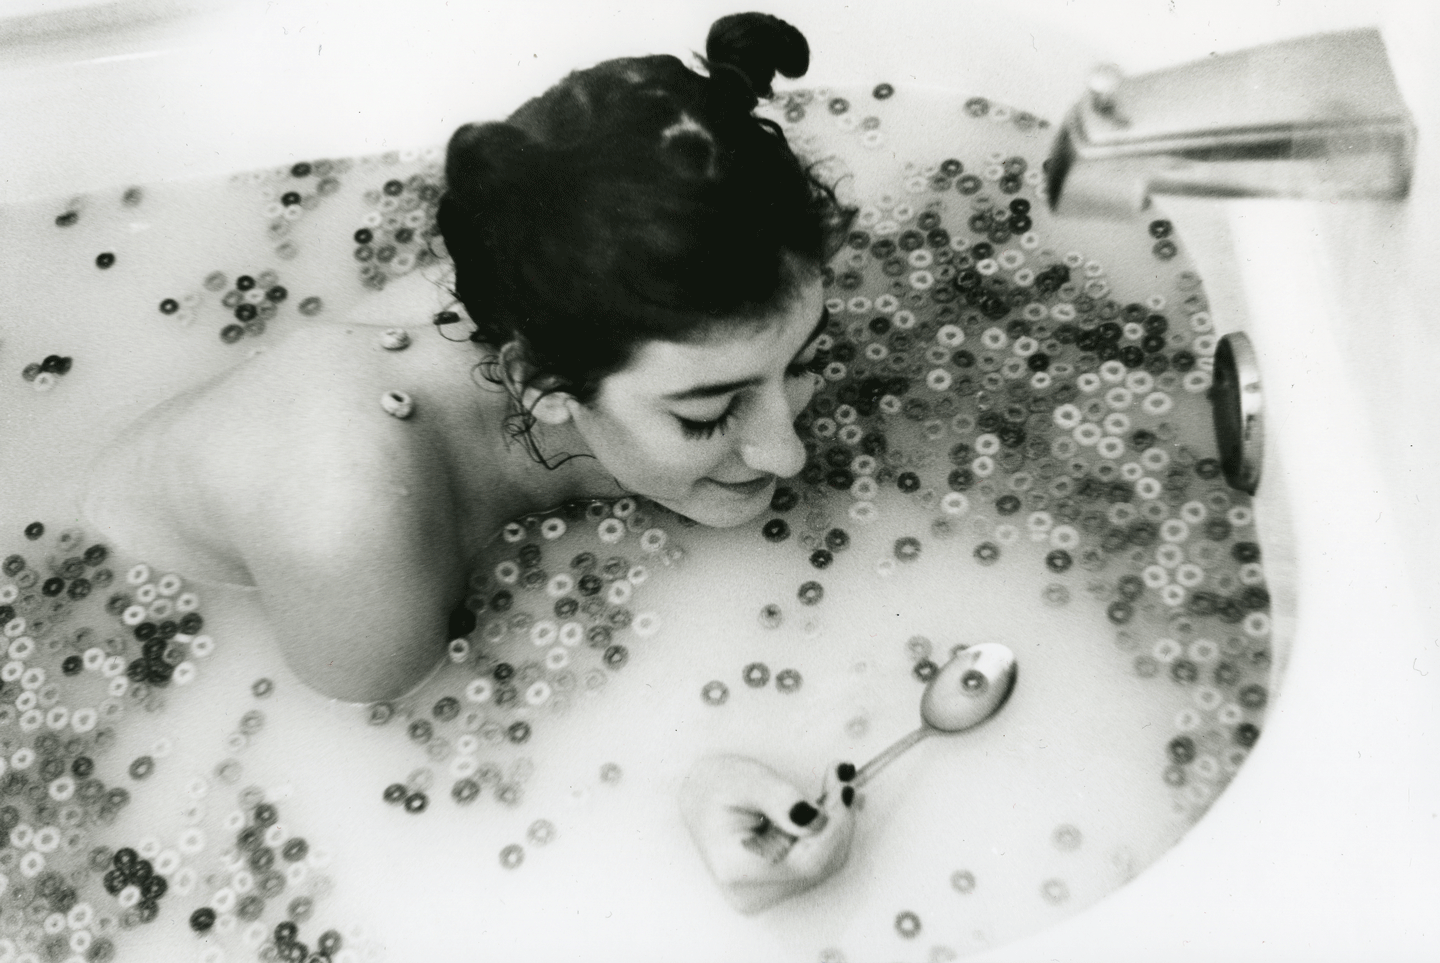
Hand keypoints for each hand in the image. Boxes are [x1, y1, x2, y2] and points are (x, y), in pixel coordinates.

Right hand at [679, 754, 856, 913]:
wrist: (698, 797)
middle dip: (837, 821)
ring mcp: (762, 894)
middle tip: (841, 780)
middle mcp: (750, 892)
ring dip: (834, 826)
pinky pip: (814, 864)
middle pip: (818, 866)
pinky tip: (821, 807)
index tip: (843, 789)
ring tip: (831, 788)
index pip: (807, 863)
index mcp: (737, 869)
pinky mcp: (773, 887)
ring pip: (821, 866)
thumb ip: (780, 798)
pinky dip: (824, 834)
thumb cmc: (714, 786)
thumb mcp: (745, 778)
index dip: (833, 827)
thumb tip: (815, 820)